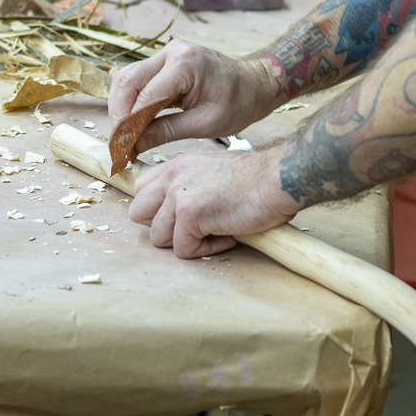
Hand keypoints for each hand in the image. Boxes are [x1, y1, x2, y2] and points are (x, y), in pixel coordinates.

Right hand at [109, 39, 279, 152]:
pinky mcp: (164, 60)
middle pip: (126, 82)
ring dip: (120, 108)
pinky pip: (137, 78)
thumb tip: (133, 147)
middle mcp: (171, 52)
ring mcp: (166, 53)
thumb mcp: (205, 124)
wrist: (255, 84)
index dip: (128, 125)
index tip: (122, 150)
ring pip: (126, 78)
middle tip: (118, 145)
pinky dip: (129, 101)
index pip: (144, 96)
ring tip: (122, 137)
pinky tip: (131, 123)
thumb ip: (166, 132)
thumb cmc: (238, 104)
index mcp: (185, 64)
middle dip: (118, 116)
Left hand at [129, 147, 298, 257]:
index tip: (182, 217)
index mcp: (176, 165)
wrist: (277, 180)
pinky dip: (206, 250)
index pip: (141, 190)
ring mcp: (179, 195)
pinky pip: (183, 249)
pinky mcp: (190, 215)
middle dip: (163, 227)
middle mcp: (172, 177)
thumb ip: (190, 184)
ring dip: (186, 241)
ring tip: (215, 232)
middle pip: (138, 213)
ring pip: (158, 236)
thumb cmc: (255, 179)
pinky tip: (227, 236)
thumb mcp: (212, 170)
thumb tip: (180, 211)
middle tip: (193, 228)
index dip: (158, 209)